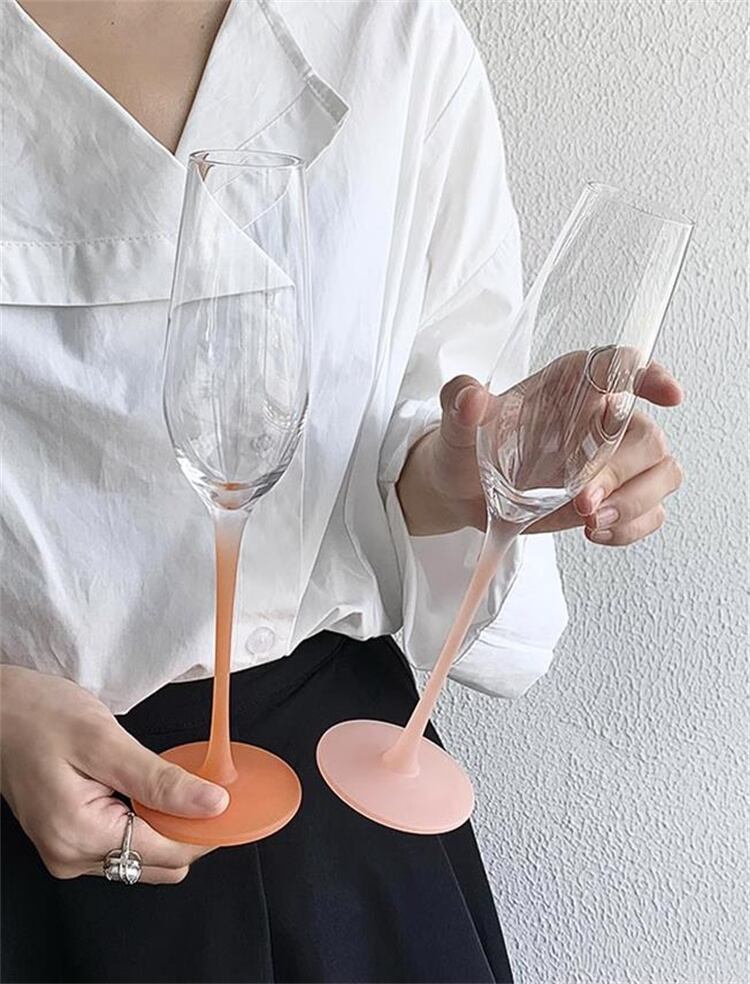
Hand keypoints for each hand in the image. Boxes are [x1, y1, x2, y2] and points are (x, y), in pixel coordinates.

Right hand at [0, 665, 228, 883]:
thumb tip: (212, 804)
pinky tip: (145, 787)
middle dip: (188, 826)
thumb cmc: (39, 716)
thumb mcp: (105, 741)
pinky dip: (145, 819)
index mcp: (80, 836)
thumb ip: (161, 780)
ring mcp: (68, 852)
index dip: (208, 828)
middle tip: (200, 781)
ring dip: (166, 823)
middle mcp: (72, 857)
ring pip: (144, 855)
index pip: (170, 852)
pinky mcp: (69, 839)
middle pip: (160, 861)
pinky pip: (124, 842)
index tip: (232, 799)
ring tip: (164, 779)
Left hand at [395, 362, 682, 545]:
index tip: (668, 395)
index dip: (650, 375)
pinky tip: (596, 531)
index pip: (621, 366)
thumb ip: (459, 403)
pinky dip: (633, 526)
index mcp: (572, 385)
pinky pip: (652, 510)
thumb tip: (470, 397)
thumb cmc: (468, 447)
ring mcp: (613, 460)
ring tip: (592, 521)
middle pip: (647, 435)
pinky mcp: (615, 497)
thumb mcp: (455, 425)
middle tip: (583, 501)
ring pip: (662, 472)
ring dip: (635, 502)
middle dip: (621, 473)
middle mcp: (601, 419)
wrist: (462, 491)